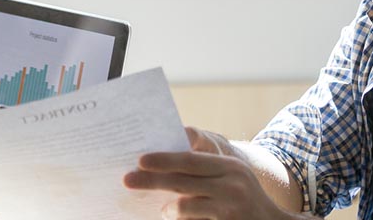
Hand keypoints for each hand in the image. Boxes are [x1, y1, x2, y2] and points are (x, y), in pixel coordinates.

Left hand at [123, 127, 292, 219]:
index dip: (164, 159)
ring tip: (162, 210)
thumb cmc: (244, 198)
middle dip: (151, 181)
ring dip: (167, 209)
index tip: (141, 160)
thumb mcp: (232, 176)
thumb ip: (205, 170)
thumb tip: (163, 165)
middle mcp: (231, 184)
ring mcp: (230, 207)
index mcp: (230, 166)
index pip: (190, 160)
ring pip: (183, 206)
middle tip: (128, 180)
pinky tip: (172, 219)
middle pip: (181, 181)